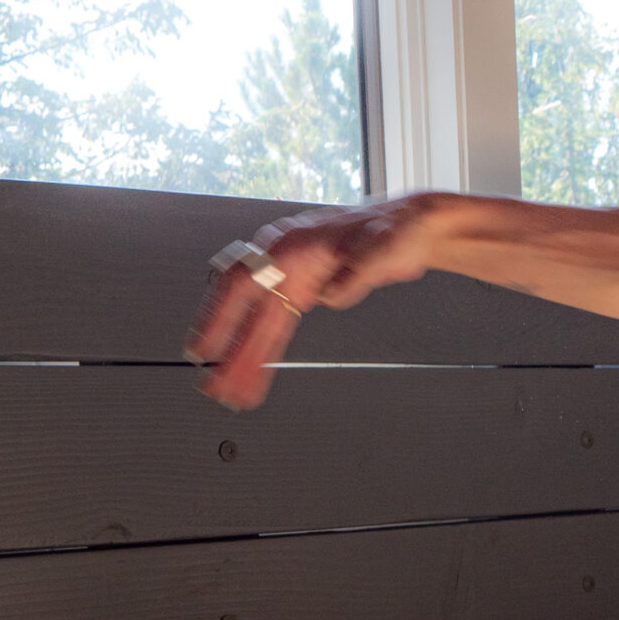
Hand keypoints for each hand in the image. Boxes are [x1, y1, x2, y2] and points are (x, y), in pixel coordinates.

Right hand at [187, 195, 448, 410]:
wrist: (413, 228)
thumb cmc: (395, 229)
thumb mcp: (381, 249)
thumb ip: (353, 275)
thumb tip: (331, 295)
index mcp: (292, 246)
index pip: (244, 282)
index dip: (221, 316)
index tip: (206, 345)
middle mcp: (285, 264)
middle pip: (247, 313)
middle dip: (229, 351)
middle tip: (214, 384)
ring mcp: (294, 281)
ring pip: (260, 326)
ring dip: (244, 359)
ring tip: (231, 391)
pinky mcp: (305, 295)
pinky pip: (277, 330)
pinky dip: (265, 355)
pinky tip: (255, 376)